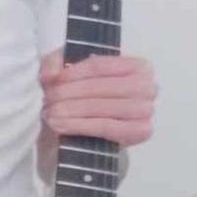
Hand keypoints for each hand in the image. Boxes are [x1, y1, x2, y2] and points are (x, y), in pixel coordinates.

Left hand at [39, 50, 157, 146]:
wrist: (87, 125)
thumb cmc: (81, 92)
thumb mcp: (65, 69)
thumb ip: (53, 64)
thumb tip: (50, 76)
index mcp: (137, 65)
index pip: (100, 65)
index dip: (73, 72)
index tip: (52, 80)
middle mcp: (148, 86)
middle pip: (102, 86)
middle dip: (70, 93)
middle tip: (49, 99)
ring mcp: (146, 110)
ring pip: (103, 108)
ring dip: (72, 110)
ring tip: (50, 113)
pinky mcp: (140, 132)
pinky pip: (107, 128)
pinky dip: (80, 126)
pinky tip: (60, 125)